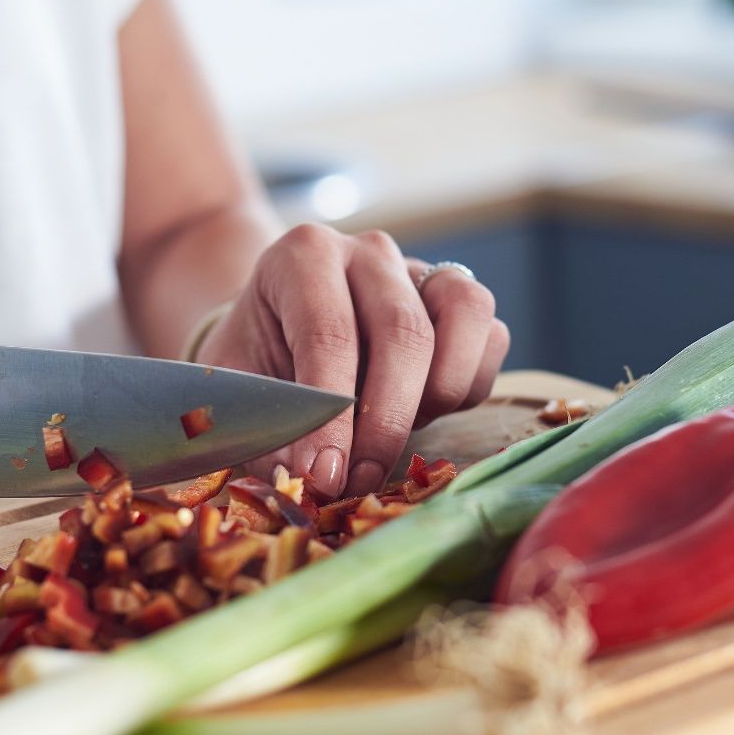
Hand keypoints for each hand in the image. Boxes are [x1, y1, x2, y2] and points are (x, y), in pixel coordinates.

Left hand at [195, 224, 508, 498]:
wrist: (280, 326)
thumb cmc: (259, 357)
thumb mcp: (241, 387)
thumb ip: (269, 430)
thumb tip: (307, 482)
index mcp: (304, 254)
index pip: (329, 332)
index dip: (331, 414)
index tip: (322, 476)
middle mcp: (369, 252)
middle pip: (403, 332)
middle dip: (386, 422)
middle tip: (359, 480)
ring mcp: (422, 269)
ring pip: (464, 320)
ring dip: (437, 396)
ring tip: (396, 434)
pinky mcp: (462, 297)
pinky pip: (492, 339)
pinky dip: (467, 389)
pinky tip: (422, 413)